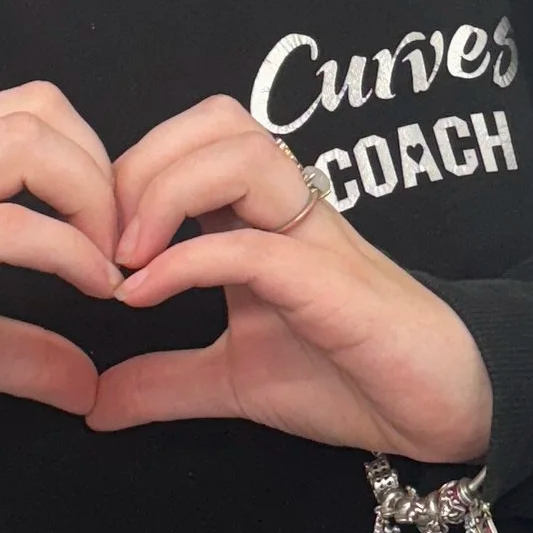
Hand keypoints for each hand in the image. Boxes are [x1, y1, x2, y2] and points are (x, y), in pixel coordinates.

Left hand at [87, 94, 495, 463]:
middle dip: (143, 163)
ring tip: (125, 258)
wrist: (442, 411)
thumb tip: (93, 405)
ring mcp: (315, 239)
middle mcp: (289, 211)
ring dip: (167, 192)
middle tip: (102, 237)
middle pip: (217, 121)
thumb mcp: (236, 380)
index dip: (132, 169)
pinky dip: (188, 260)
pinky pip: (255, 245)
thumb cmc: (350, 376)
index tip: (90, 239)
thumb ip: (167, 382)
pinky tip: (143, 295)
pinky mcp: (333, 284)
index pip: (196, 138)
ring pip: (243, 153)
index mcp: (263, 217)